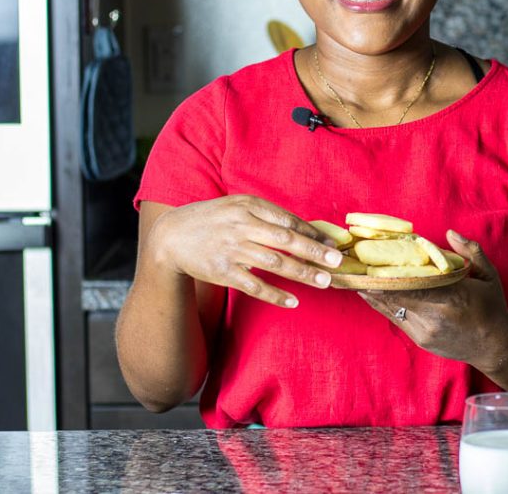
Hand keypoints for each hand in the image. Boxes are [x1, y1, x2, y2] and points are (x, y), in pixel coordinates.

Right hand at [145, 195, 343, 307]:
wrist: (171, 236)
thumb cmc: (214, 220)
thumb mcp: (238, 207)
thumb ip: (267, 216)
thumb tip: (305, 229)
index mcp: (248, 207)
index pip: (288, 220)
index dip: (313, 233)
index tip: (333, 244)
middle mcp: (241, 226)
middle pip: (286, 240)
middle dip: (314, 252)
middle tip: (336, 262)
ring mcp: (231, 250)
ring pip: (274, 263)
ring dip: (302, 273)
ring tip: (324, 282)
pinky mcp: (222, 272)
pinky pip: (254, 286)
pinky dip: (275, 294)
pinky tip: (293, 301)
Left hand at [358, 230, 507, 371]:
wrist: (494, 347)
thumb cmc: (492, 307)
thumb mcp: (489, 275)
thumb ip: (471, 252)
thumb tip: (450, 233)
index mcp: (453, 296)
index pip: (412, 283)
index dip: (388, 272)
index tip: (371, 258)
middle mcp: (435, 315)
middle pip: (396, 294)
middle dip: (373, 278)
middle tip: (355, 262)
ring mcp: (425, 330)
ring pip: (391, 307)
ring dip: (372, 291)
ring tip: (354, 275)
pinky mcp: (420, 339)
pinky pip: (396, 317)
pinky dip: (381, 303)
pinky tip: (369, 291)